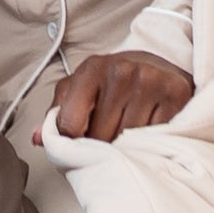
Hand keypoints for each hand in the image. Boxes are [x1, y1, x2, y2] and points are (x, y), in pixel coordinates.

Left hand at [40, 50, 192, 144]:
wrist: (160, 64)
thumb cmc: (114, 82)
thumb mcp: (82, 88)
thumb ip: (58, 113)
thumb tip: (38, 138)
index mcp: (92, 69)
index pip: (70, 125)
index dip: (72, 142)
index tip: (80, 143)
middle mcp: (121, 72)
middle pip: (100, 137)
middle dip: (101, 147)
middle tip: (109, 139)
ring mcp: (150, 82)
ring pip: (128, 141)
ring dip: (127, 149)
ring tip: (129, 137)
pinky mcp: (175, 95)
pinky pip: (156, 138)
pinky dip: (151, 144)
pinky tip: (149, 134)